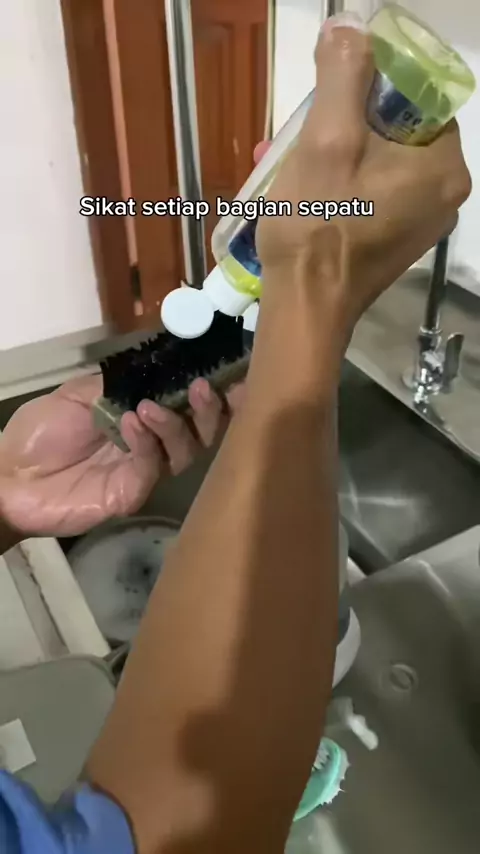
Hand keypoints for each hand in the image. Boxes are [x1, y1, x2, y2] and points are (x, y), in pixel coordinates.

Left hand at [0, 374, 244, 538]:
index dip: (216, 391)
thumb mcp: (81, 394)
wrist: (8, 476)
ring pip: (185, 451)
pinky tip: (131, 423)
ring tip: (148, 406)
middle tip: (203, 387)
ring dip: (174, 423)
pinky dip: (147, 443)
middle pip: (203, 432)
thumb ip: (122, 383)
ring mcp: (145, 472)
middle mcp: (154, 445)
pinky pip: (152, 467)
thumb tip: (162, 366)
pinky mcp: (131, 493)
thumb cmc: (41, 433)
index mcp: (146, 418)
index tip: (232, 371)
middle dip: (211, 409)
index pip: (190, 405)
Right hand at [256, 13, 470, 334]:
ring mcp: (422, 223)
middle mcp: (445, 196)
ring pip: (381, 162)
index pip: (419, 96)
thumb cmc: (317, 226)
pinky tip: (305, 190)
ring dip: (336, 153)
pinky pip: (374, 194)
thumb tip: (349, 27)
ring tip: (291, 160)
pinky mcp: (397, 242)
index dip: (372, 85)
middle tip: (302, 133)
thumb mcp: (325, 139)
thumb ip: (342, 75)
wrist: (304, 308)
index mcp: (443, 167)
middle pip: (397, 130)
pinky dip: (343, 184)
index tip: (330, 99)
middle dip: (345, 124)